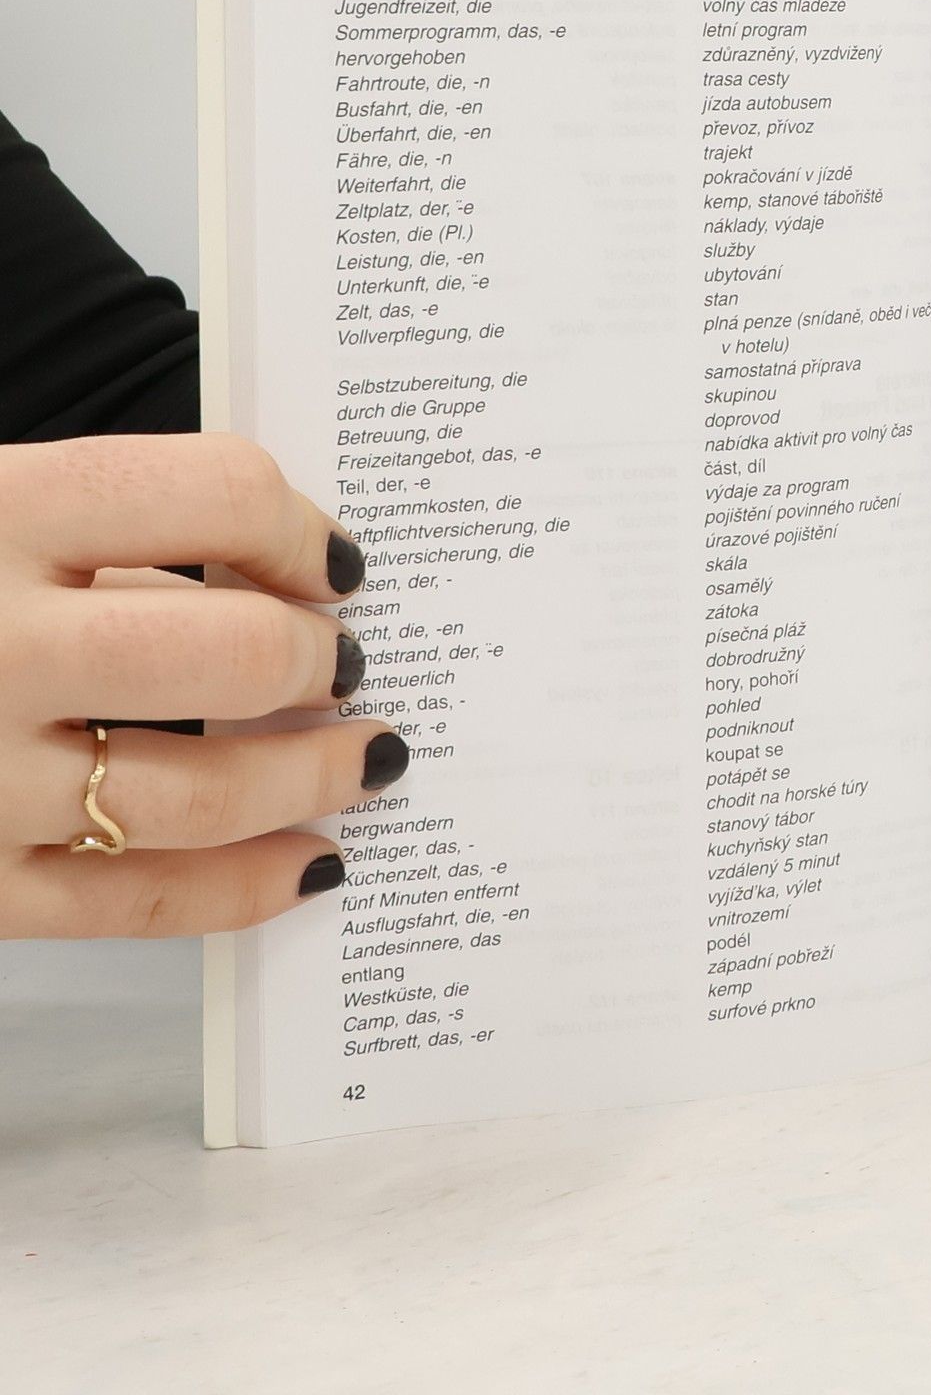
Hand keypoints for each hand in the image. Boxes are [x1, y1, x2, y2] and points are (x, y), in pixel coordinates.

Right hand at [0, 434, 406, 936]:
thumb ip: (99, 533)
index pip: (215, 492)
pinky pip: (132, 901)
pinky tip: (310, 866)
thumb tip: (277, 575)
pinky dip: (242, 889)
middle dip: (320, 662)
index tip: (336, 562)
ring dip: (311, 779)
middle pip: (234, 652)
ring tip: (367, 761)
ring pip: (199, 793)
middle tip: (347, 664)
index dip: (302, 527)